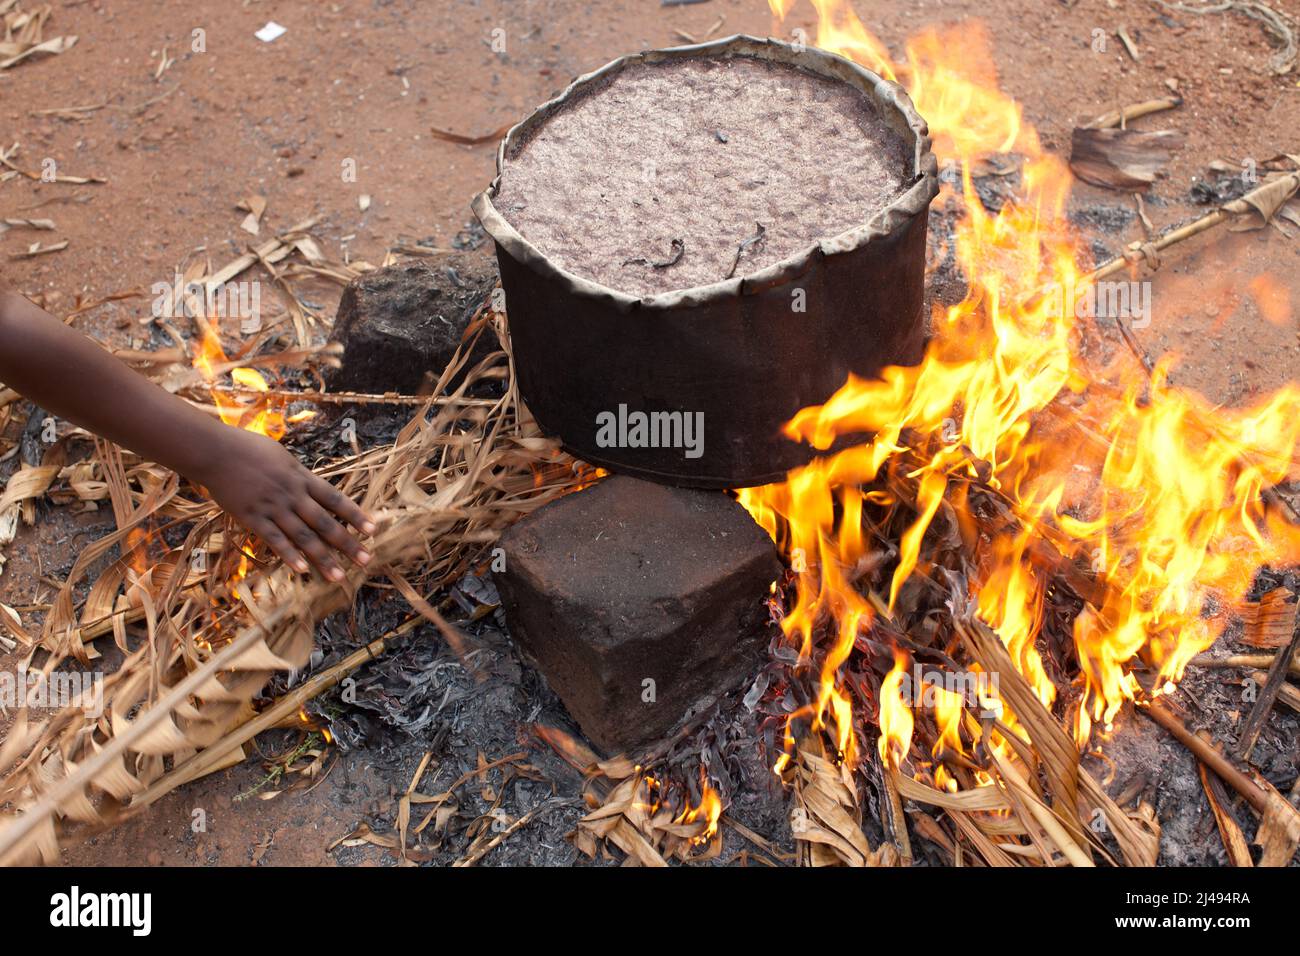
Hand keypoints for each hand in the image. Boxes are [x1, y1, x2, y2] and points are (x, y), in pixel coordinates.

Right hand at [194, 427, 375, 580]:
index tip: (373, 530)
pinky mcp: (252, 518)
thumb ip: (298, 474)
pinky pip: (274, 540)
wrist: (215, 451)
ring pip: (303, 537)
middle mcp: (292, 495)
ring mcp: (273, 508)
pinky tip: (302, 570)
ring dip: (323, 558)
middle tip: (366, 560)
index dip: (355, 515)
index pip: (335, 499)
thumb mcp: (282, 456)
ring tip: (338, 576)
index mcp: (302, 477)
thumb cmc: (248, 448)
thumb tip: (311, 485)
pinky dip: (289, 555)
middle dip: (347, 543)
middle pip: (325, 522)